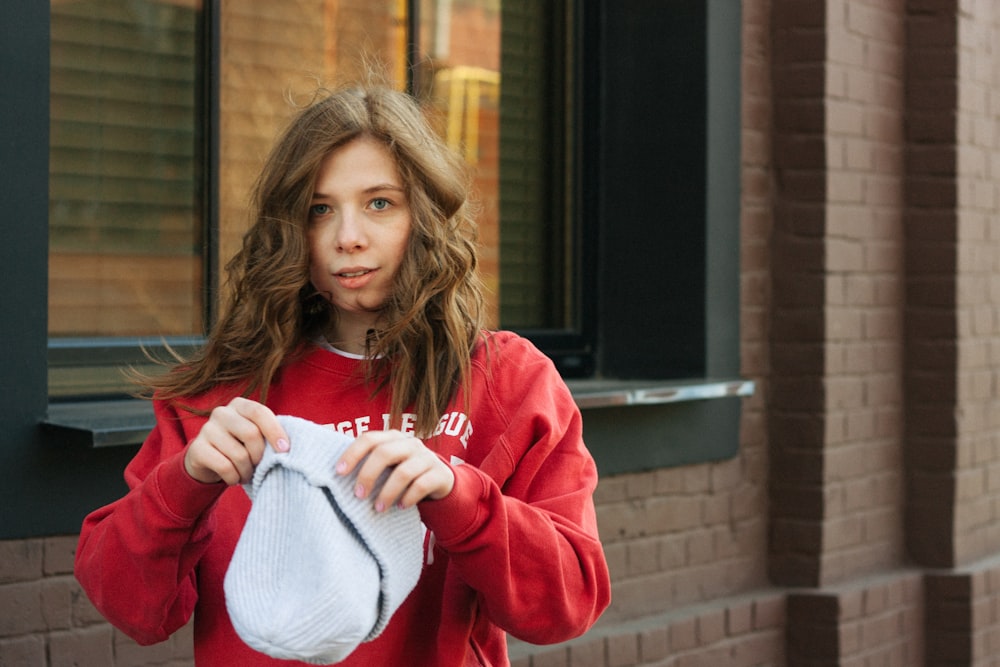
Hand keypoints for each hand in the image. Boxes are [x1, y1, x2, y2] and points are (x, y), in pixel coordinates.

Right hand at [183, 397, 289, 484]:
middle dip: (260, 456)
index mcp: (239, 405)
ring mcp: (206, 429)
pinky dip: (234, 478)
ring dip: (247, 471)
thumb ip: (267, 434)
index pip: (260, 412)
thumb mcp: (254, 435)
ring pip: (239, 454)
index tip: (285, 450)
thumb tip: (287, 447)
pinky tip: (235, 478)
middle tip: (260, 467)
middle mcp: (221, 413)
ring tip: (247, 474)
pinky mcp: (197, 448)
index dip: (275, 431)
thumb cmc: (240, 446)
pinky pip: (224, 467)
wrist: (207, 461)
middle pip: (251, 434)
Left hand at [336, 430, 454, 511]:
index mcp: (393, 437)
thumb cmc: (403, 472)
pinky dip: (408, 498)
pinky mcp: (439, 474)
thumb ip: (368, 460)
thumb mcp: (388, 463)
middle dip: (368, 475)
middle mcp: (410, 443)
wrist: (440, 479)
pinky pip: (421, 485)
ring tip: (378, 509)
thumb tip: (333, 468)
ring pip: (404, 473)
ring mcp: (427, 458)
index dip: (352, 454)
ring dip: (387, 493)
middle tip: (358, 495)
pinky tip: (400, 507)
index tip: (339, 473)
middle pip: (385, 453)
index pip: (369, 438)